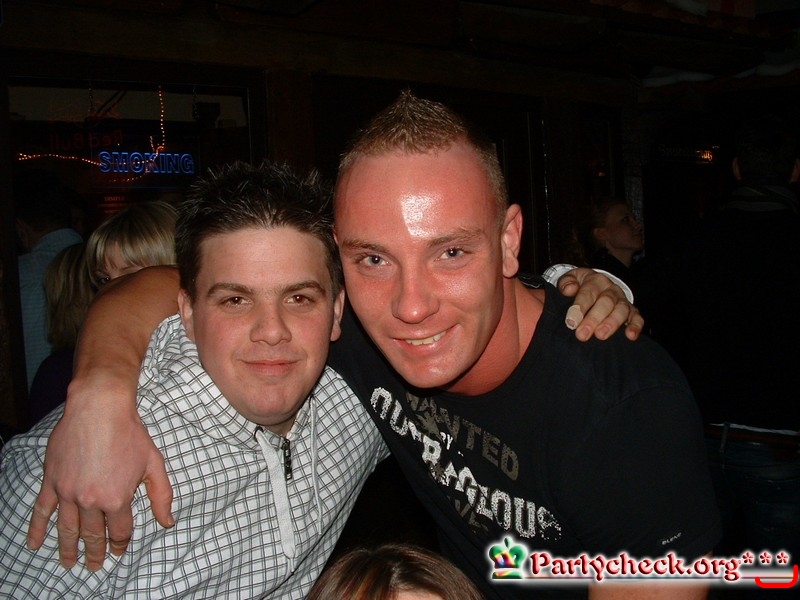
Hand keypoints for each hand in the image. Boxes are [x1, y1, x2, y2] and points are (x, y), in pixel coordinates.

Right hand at [26, 375, 172, 570]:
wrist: (100, 408)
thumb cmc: (130, 433)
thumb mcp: (154, 463)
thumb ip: (161, 495)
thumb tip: (168, 521)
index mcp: (117, 499)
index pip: (120, 531)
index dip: (121, 543)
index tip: (119, 550)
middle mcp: (90, 500)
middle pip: (93, 535)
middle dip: (95, 552)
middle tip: (94, 565)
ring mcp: (68, 493)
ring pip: (67, 529)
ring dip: (69, 548)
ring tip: (70, 563)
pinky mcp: (52, 482)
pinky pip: (42, 512)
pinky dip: (37, 530)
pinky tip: (35, 544)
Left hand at [557, 267, 643, 341]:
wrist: (597, 284)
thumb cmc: (580, 285)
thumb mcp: (570, 279)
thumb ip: (566, 282)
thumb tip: (569, 289)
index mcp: (595, 280)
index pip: (588, 293)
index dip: (580, 307)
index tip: (571, 322)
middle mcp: (611, 290)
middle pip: (605, 302)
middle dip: (594, 319)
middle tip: (582, 334)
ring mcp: (622, 301)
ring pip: (621, 310)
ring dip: (612, 324)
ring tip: (601, 336)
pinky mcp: (632, 311)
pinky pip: (637, 317)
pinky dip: (635, 326)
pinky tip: (630, 336)